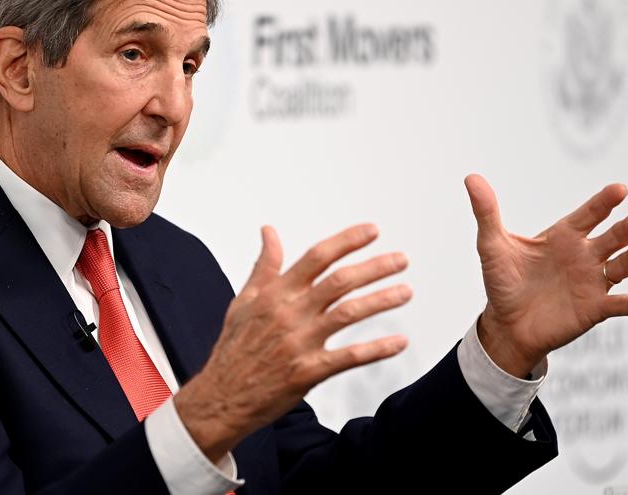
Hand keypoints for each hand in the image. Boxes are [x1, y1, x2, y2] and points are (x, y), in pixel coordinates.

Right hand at [173, 224, 411, 461]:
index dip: (347, 241)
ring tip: (405, 292)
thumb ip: (264, 265)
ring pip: (349, 314)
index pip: (317, 257)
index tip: (371, 231)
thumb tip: (268, 232)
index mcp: (275, 293)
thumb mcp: (244, 300)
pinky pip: (350, 357)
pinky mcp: (308, 371)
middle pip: (340, 281)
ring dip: (381, 300)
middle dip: (374, 267)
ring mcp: (300, 342)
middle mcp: (290, 313)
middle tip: (400, 260)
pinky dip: (377, 349)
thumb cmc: (233, 349)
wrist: (222, 396)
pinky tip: (398, 342)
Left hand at [465, 174, 627, 377]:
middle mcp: (583, 256)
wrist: (505, 324)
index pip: (588, 215)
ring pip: (619, 268)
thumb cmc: (502, 281)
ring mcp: (591, 282)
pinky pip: (617, 305)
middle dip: (625, 229)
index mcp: (563, 237)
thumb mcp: (492, 245)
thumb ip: (486, 212)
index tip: (620, 189)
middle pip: (611, 238)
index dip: (603, 202)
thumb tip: (471, 178)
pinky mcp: (593, 309)